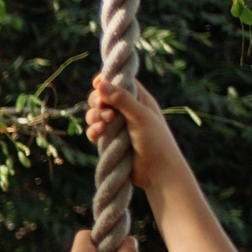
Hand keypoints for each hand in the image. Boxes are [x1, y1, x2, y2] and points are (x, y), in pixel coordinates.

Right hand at [87, 74, 185, 190]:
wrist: (157, 171)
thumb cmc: (155, 140)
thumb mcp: (139, 116)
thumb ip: (120, 99)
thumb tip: (100, 83)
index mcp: (138, 98)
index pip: (119, 81)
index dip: (106, 80)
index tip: (97, 82)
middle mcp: (126, 109)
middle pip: (102, 97)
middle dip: (98, 101)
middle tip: (102, 107)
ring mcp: (117, 125)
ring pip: (95, 114)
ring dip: (94, 117)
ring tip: (104, 124)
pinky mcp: (109, 140)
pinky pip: (94, 131)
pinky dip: (94, 131)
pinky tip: (99, 134)